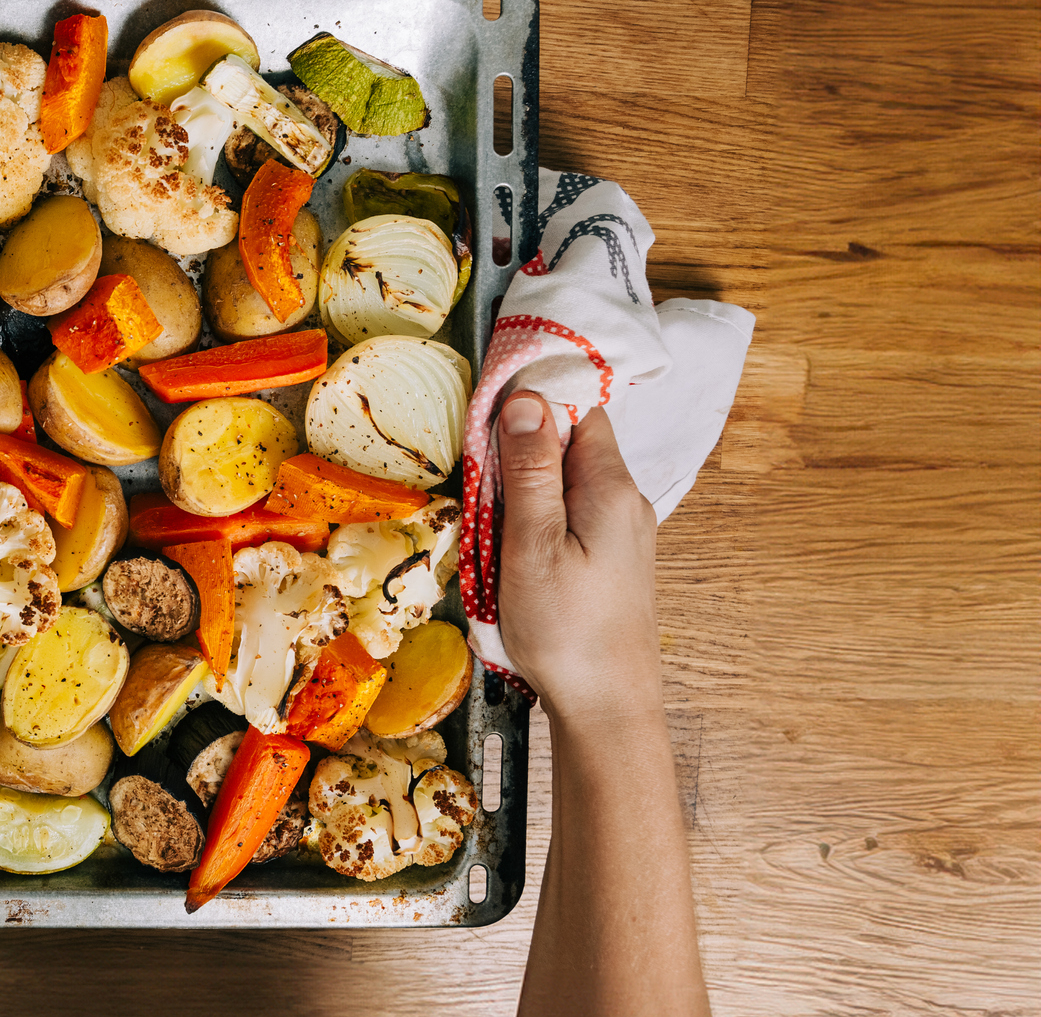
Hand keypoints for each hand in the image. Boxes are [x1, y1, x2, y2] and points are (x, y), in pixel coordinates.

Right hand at [494, 392, 661, 725]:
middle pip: (570, 447)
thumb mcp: (533, 545)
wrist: (607, 709)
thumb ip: (531, 471)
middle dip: (521, 457)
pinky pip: (570, 520)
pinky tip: (515, 557)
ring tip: (494, 531)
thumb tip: (526, 398)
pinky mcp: (612, 562)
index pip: (579, 410)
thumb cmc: (567, 632)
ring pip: (566, 486)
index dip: (535, 407)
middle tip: (482, 491)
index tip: (488, 425)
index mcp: (610, 489)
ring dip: (524, 496)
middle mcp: (626, 503)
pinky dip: (537, 525)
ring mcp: (622, 534)